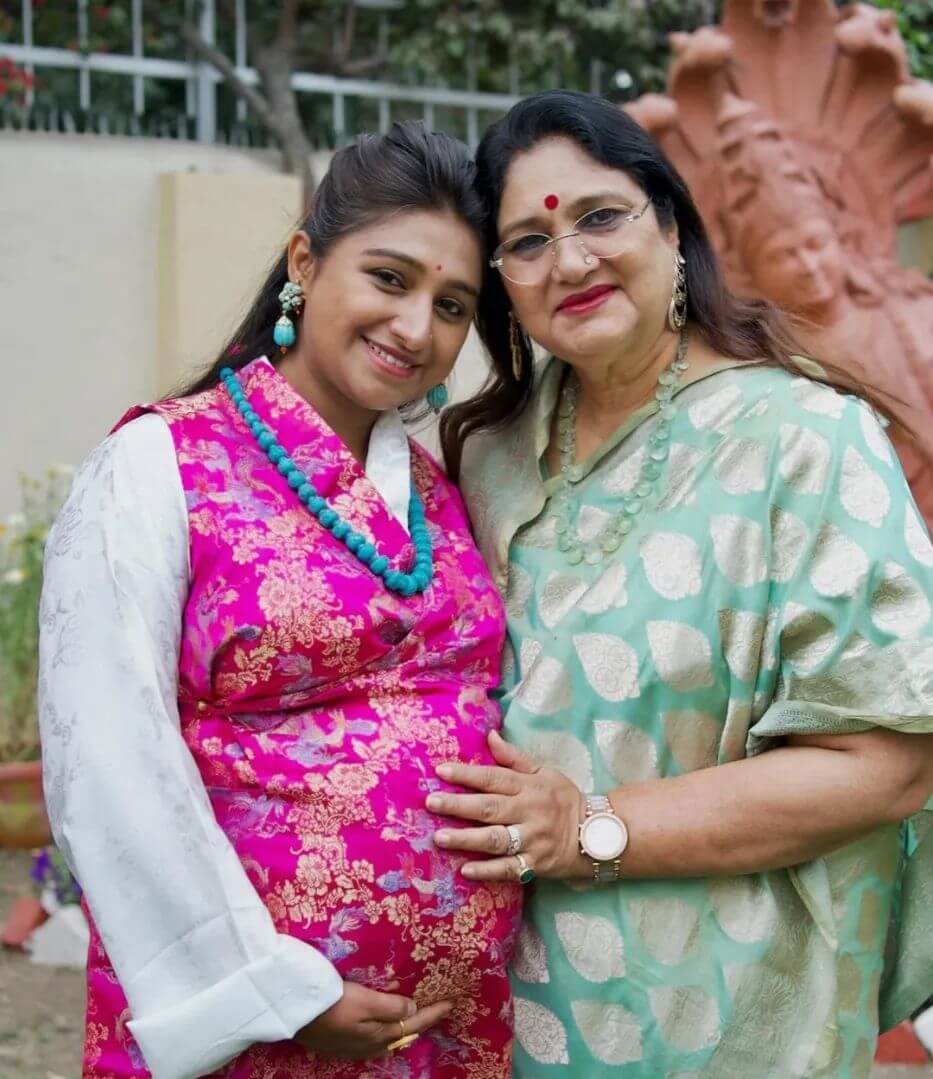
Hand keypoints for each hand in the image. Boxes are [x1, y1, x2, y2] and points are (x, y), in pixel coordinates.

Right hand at [295, 981, 453, 1059]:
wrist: (295, 1012)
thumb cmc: (332, 1003)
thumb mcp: (366, 1001)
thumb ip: (392, 1007)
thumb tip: (413, 1011)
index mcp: (379, 1036)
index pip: (414, 1023)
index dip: (434, 1012)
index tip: (452, 1002)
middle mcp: (370, 1046)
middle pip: (403, 1035)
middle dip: (422, 1022)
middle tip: (437, 1009)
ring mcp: (354, 1047)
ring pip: (388, 1039)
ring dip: (404, 1027)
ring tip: (417, 1016)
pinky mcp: (341, 1043)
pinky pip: (373, 1038)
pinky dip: (387, 1030)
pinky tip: (385, 1025)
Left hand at [428, 730, 585, 881]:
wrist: (596, 835)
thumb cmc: (564, 800)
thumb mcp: (545, 772)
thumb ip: (514, 757)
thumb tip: (489, 735)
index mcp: (529, 786)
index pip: (493, 778)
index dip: (467, 774)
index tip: (440, 771)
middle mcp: (529, 812)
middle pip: (490, 807)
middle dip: (458, 805)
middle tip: (431, 803)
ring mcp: (532, 840)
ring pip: (496, 839)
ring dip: (466, 839)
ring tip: (440, 837)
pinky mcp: (536, 865)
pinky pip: (509, 868)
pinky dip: (487, 871)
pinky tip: (465, 869)